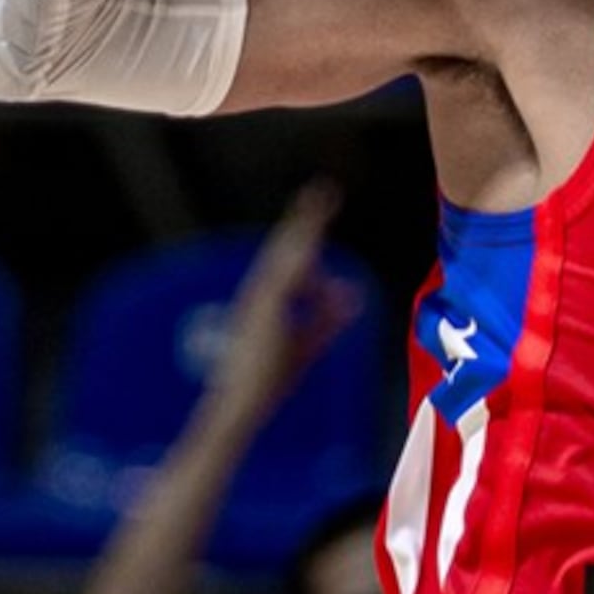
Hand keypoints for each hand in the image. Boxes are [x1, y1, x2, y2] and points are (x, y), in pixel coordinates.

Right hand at [203, 179, 362, 442]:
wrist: (241, 401)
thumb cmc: (268, 375)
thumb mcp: (309, 342)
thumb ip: (328, 317)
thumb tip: (352, 294)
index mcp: (275, 297)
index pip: (297, 258)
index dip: (309, 231)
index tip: (322, 204)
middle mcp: (265, 292)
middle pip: (289, 248)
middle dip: (308, 221)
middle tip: (325, 192)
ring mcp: (261, 299)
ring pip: (285, 256)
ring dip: (303, 229)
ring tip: (321, 201)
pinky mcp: (262, 309)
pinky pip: (282, 276)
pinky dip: (295, 258)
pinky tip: (309, 239)